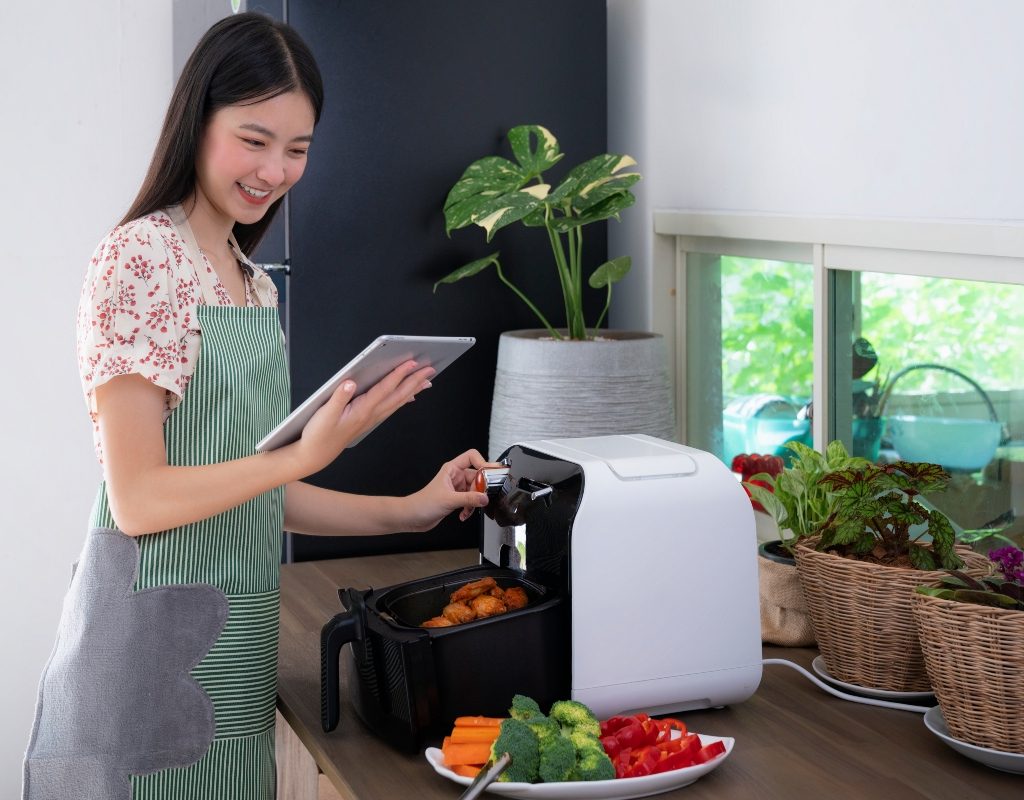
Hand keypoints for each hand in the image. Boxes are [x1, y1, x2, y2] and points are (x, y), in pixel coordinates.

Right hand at [291, 360, 433, 474]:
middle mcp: (371, 414)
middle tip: (430, 369)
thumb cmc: (318, 434)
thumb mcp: (324, 414)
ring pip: (398, 402)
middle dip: (415, 381)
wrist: (316, 454)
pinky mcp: (368, 421)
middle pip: (398, 395)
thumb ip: (338, 398)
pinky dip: (403, 400)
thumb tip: (350, 382)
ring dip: (413, 390)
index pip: (385, 388)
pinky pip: (392, 407)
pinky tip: (409, 397)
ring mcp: (371, 419)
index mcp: (362, 410)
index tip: (411, 363)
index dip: (398, 374)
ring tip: (426, 381)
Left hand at [403, 449, 500, 530]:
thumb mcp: (448, 500)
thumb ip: (469, 499)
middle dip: (480, 489)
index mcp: (452, 469)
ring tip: (468, 508)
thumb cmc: (422, 503)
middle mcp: (456, 477)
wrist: (412, 517)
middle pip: (478, 476)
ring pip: (476, 491)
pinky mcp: (457, 499)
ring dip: (475, 501)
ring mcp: (457, 488)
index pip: (472, 457)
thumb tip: (484, 498)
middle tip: (482, 497)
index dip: (483, 463)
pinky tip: (463, 514)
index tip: (490, 475)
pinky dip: (469, 508)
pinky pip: (471, 500)